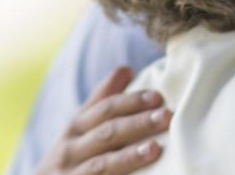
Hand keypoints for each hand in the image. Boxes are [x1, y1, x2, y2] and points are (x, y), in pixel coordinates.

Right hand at [34, 65, 171, 174]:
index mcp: (76, 127)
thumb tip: (125, 68)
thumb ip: (101, 100)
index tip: (158, 97)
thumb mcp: (78, 127)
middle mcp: (70, 149)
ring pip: (102, 164)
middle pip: (106, 133)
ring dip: (129, 156)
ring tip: (155, 148)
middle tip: (166, 117)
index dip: (131, 102)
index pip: (105, 109)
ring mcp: (71, 174)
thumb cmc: (68, 156)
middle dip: (137, 124)